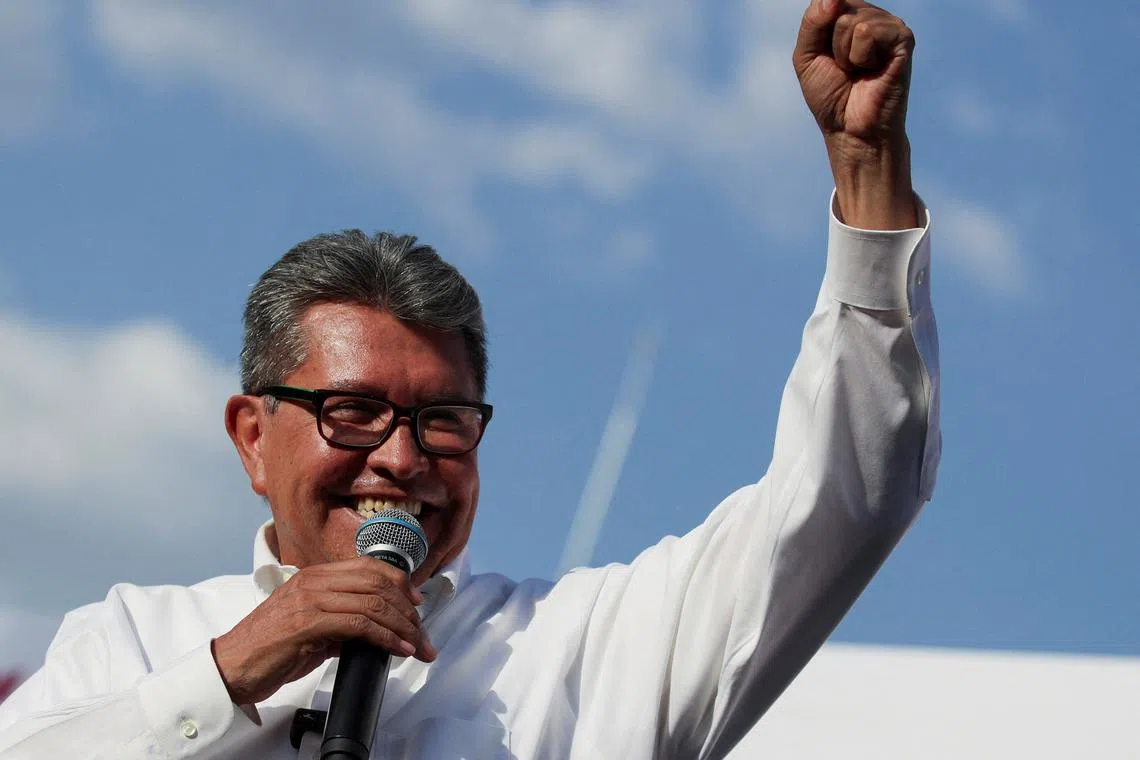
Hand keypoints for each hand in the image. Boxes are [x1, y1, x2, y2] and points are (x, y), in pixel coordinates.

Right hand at [211, 557, 435, 704]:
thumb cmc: (270, 649)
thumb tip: (373, 631)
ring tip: (417, 645)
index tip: (416, 604)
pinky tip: (398, 650)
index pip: (369, 568)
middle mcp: (315, 581)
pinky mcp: (308, 623)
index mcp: (316, 576)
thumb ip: (341, 622)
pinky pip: (359, 624)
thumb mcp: (311, 628)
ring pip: (373, 603)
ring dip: (402, 627)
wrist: (232, 667)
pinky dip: (386, 638)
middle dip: (407, 610)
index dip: (399, 583)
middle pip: (377, 584)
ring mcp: (311, 599)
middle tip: (422, 634)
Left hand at [793, 0, 917, 228]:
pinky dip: (860, 57)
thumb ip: (812, 22)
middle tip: (845, 69)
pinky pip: (867, 32)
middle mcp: (871, 17)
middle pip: (837, 7)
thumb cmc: (831, 96)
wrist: (851, 129)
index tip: (826, 58)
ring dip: (845, 55)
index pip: (825, 2)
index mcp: (850, 18)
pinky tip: (872, 71)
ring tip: (858, 72)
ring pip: (850, 20)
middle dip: (830, 46)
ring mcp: (889, 25)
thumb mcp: (807, 56)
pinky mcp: (903, 38)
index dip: (818, 30)